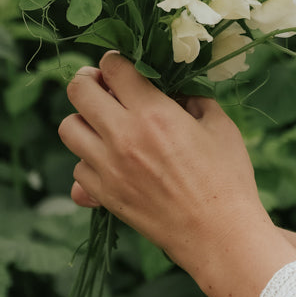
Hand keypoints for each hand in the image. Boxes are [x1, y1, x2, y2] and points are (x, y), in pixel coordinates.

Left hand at [59, 53, 295, 296]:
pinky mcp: (104, 195)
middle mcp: (123, 136)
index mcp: (153, 112)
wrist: (219, 236)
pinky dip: (89, 161)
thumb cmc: (227, 178)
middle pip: (78, 92)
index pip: (113, 67)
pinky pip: (77, 169)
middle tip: (101, 86)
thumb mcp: (219, 126)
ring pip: (67, 129)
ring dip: (82, 121)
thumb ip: (192, 99)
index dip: (115, 60)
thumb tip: (174, 88)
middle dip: (87, 81)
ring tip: (103, 125)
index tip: (121, 66)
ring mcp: (108, 168)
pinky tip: (110, 162)